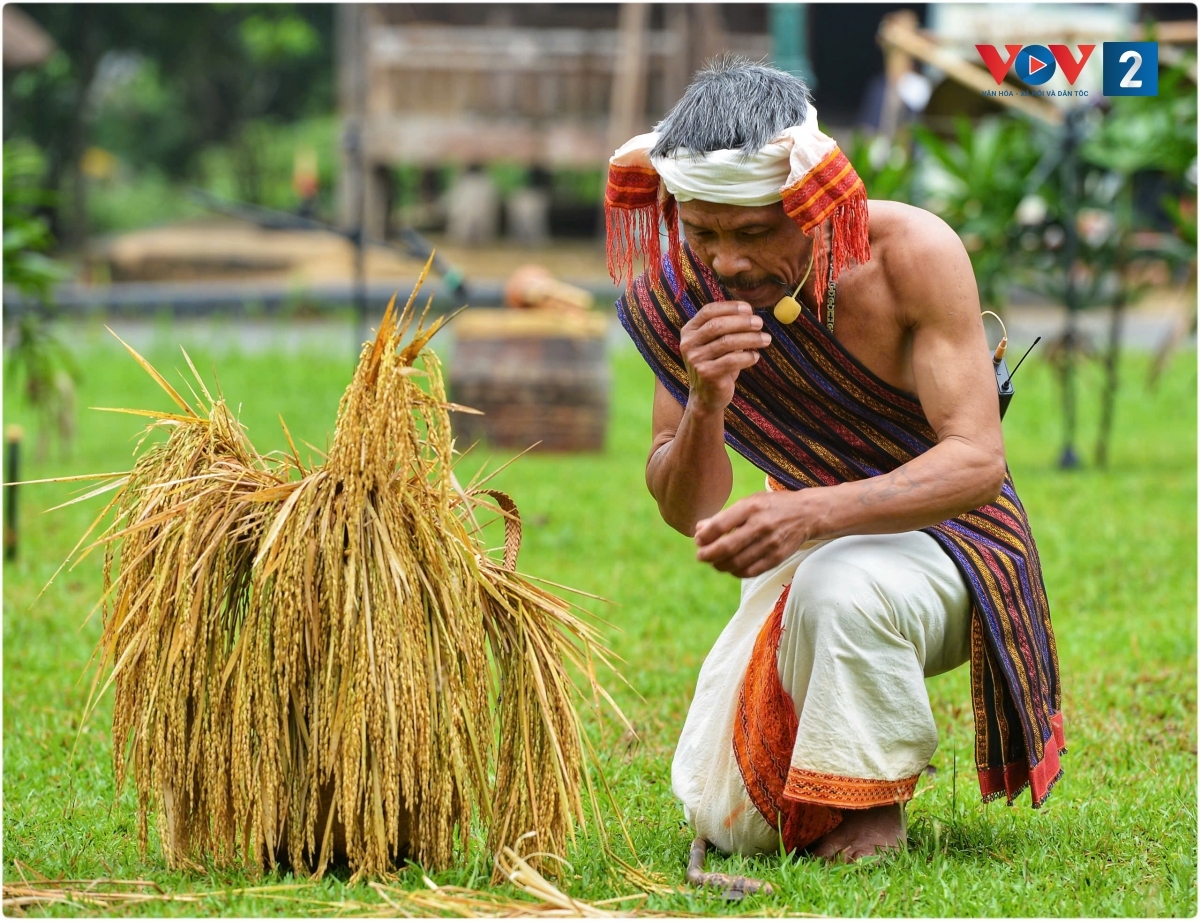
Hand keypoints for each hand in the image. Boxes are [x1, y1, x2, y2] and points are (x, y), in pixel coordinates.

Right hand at [680, 301, 771, 412]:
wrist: (707, 395)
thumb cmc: (716, 363)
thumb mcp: (716, 342)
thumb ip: (727, 326)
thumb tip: (749, 312)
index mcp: (689, 331)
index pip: (709, 311)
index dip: (730, 307)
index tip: (749, 308)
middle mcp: (688, 344)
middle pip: (717, 325)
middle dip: (742, 322)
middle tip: (759, 323)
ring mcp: (695, 359)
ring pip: (727, 342)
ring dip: (750, 339)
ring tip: (766, 339)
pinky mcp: (706, 374)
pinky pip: (732, 361)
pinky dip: (747, 357)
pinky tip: (756, 356)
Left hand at [693, 490, 823, 577]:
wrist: (807, 514)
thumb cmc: (771, 506)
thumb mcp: (749, 502)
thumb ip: (724, 516)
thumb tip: (699, 529)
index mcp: (751, 507)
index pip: (720, 525)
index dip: (704, 536)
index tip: (698, 540)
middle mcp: (761, 525)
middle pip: (727, 547)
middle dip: (708, 554)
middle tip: (700, 556)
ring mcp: (770, 543)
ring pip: (737, 563)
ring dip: (720, 565)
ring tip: (714, 562)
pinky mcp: (777, 557)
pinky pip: (750, 571)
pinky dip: (735, 572)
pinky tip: (730, 567)